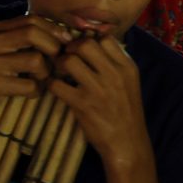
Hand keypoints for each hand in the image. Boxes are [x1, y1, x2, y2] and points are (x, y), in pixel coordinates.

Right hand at [0, 15, 72, 121]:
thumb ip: (21, 36)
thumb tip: (61, 30)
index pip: (32, 19)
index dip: (54, 28)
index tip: (67, 40)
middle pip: (33, 34)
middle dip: (54, 47)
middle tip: (58, 61)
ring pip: (35, 60)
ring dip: (46, 72)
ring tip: (42, 79)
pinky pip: (30, 85)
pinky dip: (38, 90)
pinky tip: (32, 92)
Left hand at [50, 36, 150, 170]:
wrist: (127, 143)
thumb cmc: (126, 112)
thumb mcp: (130, 83)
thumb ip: (116, 63)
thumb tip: (95, 43)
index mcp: (127, 67)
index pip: (105, 38)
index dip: (90, 40)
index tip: (82, 49)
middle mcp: (114, 75)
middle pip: (86, 44)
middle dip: (71, 48)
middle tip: (67, 57)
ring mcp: (98, 90)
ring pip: (70, 61)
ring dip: (60, 64)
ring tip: (60, 72)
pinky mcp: (83, 105)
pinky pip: (57, 85)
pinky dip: (52, 84)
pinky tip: (56, 88)